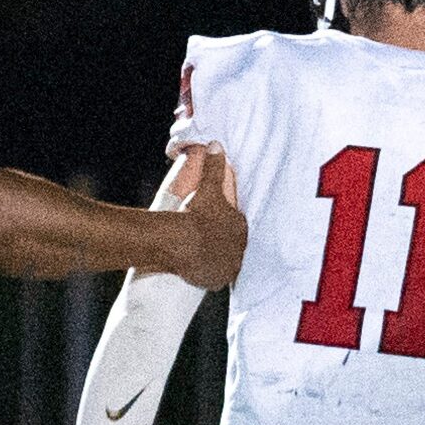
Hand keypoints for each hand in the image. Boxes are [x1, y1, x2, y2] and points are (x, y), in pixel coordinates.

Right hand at [152, 140, 243, 286]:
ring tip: (205, 257)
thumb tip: (217, 144)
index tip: (215, 223)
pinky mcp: (218, 280)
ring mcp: (230, 266)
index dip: (225, 223)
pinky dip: (209, 275)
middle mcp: (239, 248)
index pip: (236, 224)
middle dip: (224, 242)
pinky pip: (215, 277)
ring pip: (226, 262)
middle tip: (210, 241)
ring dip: (218, 259)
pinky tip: (201, 271)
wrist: (184, 243)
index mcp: (239, 226)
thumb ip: (213, 168)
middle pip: (233, 245)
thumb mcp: (207, 188)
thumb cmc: (197, 214)